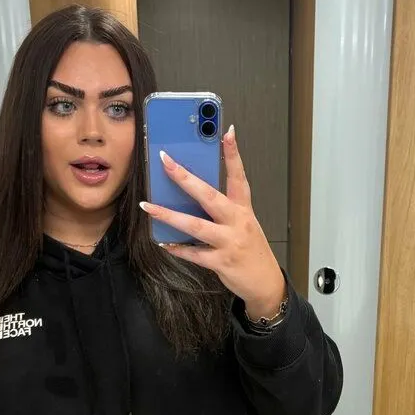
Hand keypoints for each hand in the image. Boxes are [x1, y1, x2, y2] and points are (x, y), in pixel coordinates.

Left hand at [139, 126, 285, 320]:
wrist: (266, 283)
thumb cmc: (251, 250)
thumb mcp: (244, 224)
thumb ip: (224, 210)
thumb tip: (192, 196)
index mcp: (244, 209)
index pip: (238, 177)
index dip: (233, 154)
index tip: (226, 132)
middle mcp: (238, 222)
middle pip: (209, 195)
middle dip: (185, 177)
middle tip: (166, 161)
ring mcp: (229, 242)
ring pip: (195, 225)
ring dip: (169, 215)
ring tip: (149, 206)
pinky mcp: (221, 262)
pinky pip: (193, 253)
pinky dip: (177, 248)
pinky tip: (163, 242)